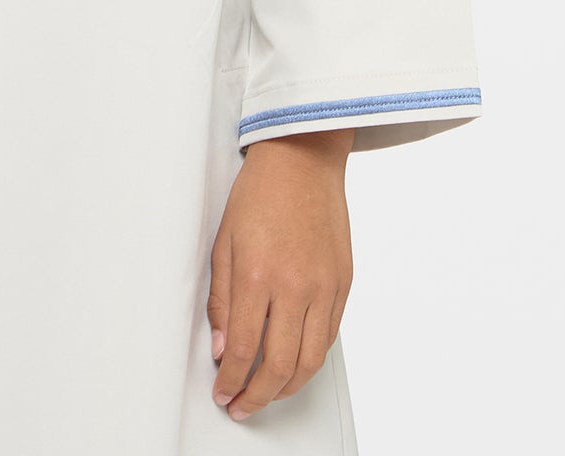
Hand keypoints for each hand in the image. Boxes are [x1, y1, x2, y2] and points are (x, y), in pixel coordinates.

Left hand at [206, 128, 353, 420]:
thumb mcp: (223, 243)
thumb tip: (222, 349)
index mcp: (258, 275)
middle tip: (242, 405)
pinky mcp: (343, 284)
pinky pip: (329, 337)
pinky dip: (310, 359)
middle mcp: (295, 287)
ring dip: (287, 387)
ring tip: (267, 392)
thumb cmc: (259, 194)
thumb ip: (221, 301)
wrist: (302, 159)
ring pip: (311, 361)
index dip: (231, 382)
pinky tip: (293, 362)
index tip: (223, 394)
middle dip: (257, 396)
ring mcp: (324, 287)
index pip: (243, 350)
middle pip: (280, 366)